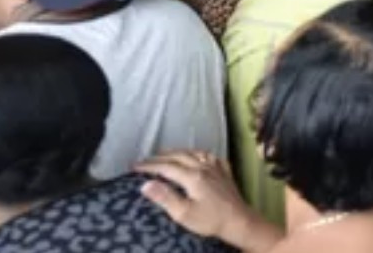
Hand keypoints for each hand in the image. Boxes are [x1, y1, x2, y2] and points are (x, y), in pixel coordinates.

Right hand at [137, 152, 275, 249]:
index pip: (165, 167)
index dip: (149, 166)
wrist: (238, 221)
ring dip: (177, 151)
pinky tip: (197, 155)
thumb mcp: (183, 213)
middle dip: (159, 157)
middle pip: (178, 156)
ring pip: (194, 152)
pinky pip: (209, 156)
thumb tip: (145, 184)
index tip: (134, 166)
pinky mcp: (224, 172)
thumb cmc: (209, 220)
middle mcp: (204, 167)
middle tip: (145, 159)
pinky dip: (198, 153)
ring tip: (165, 153)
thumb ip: (165, 197)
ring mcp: (216, 167)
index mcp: (192, 176)